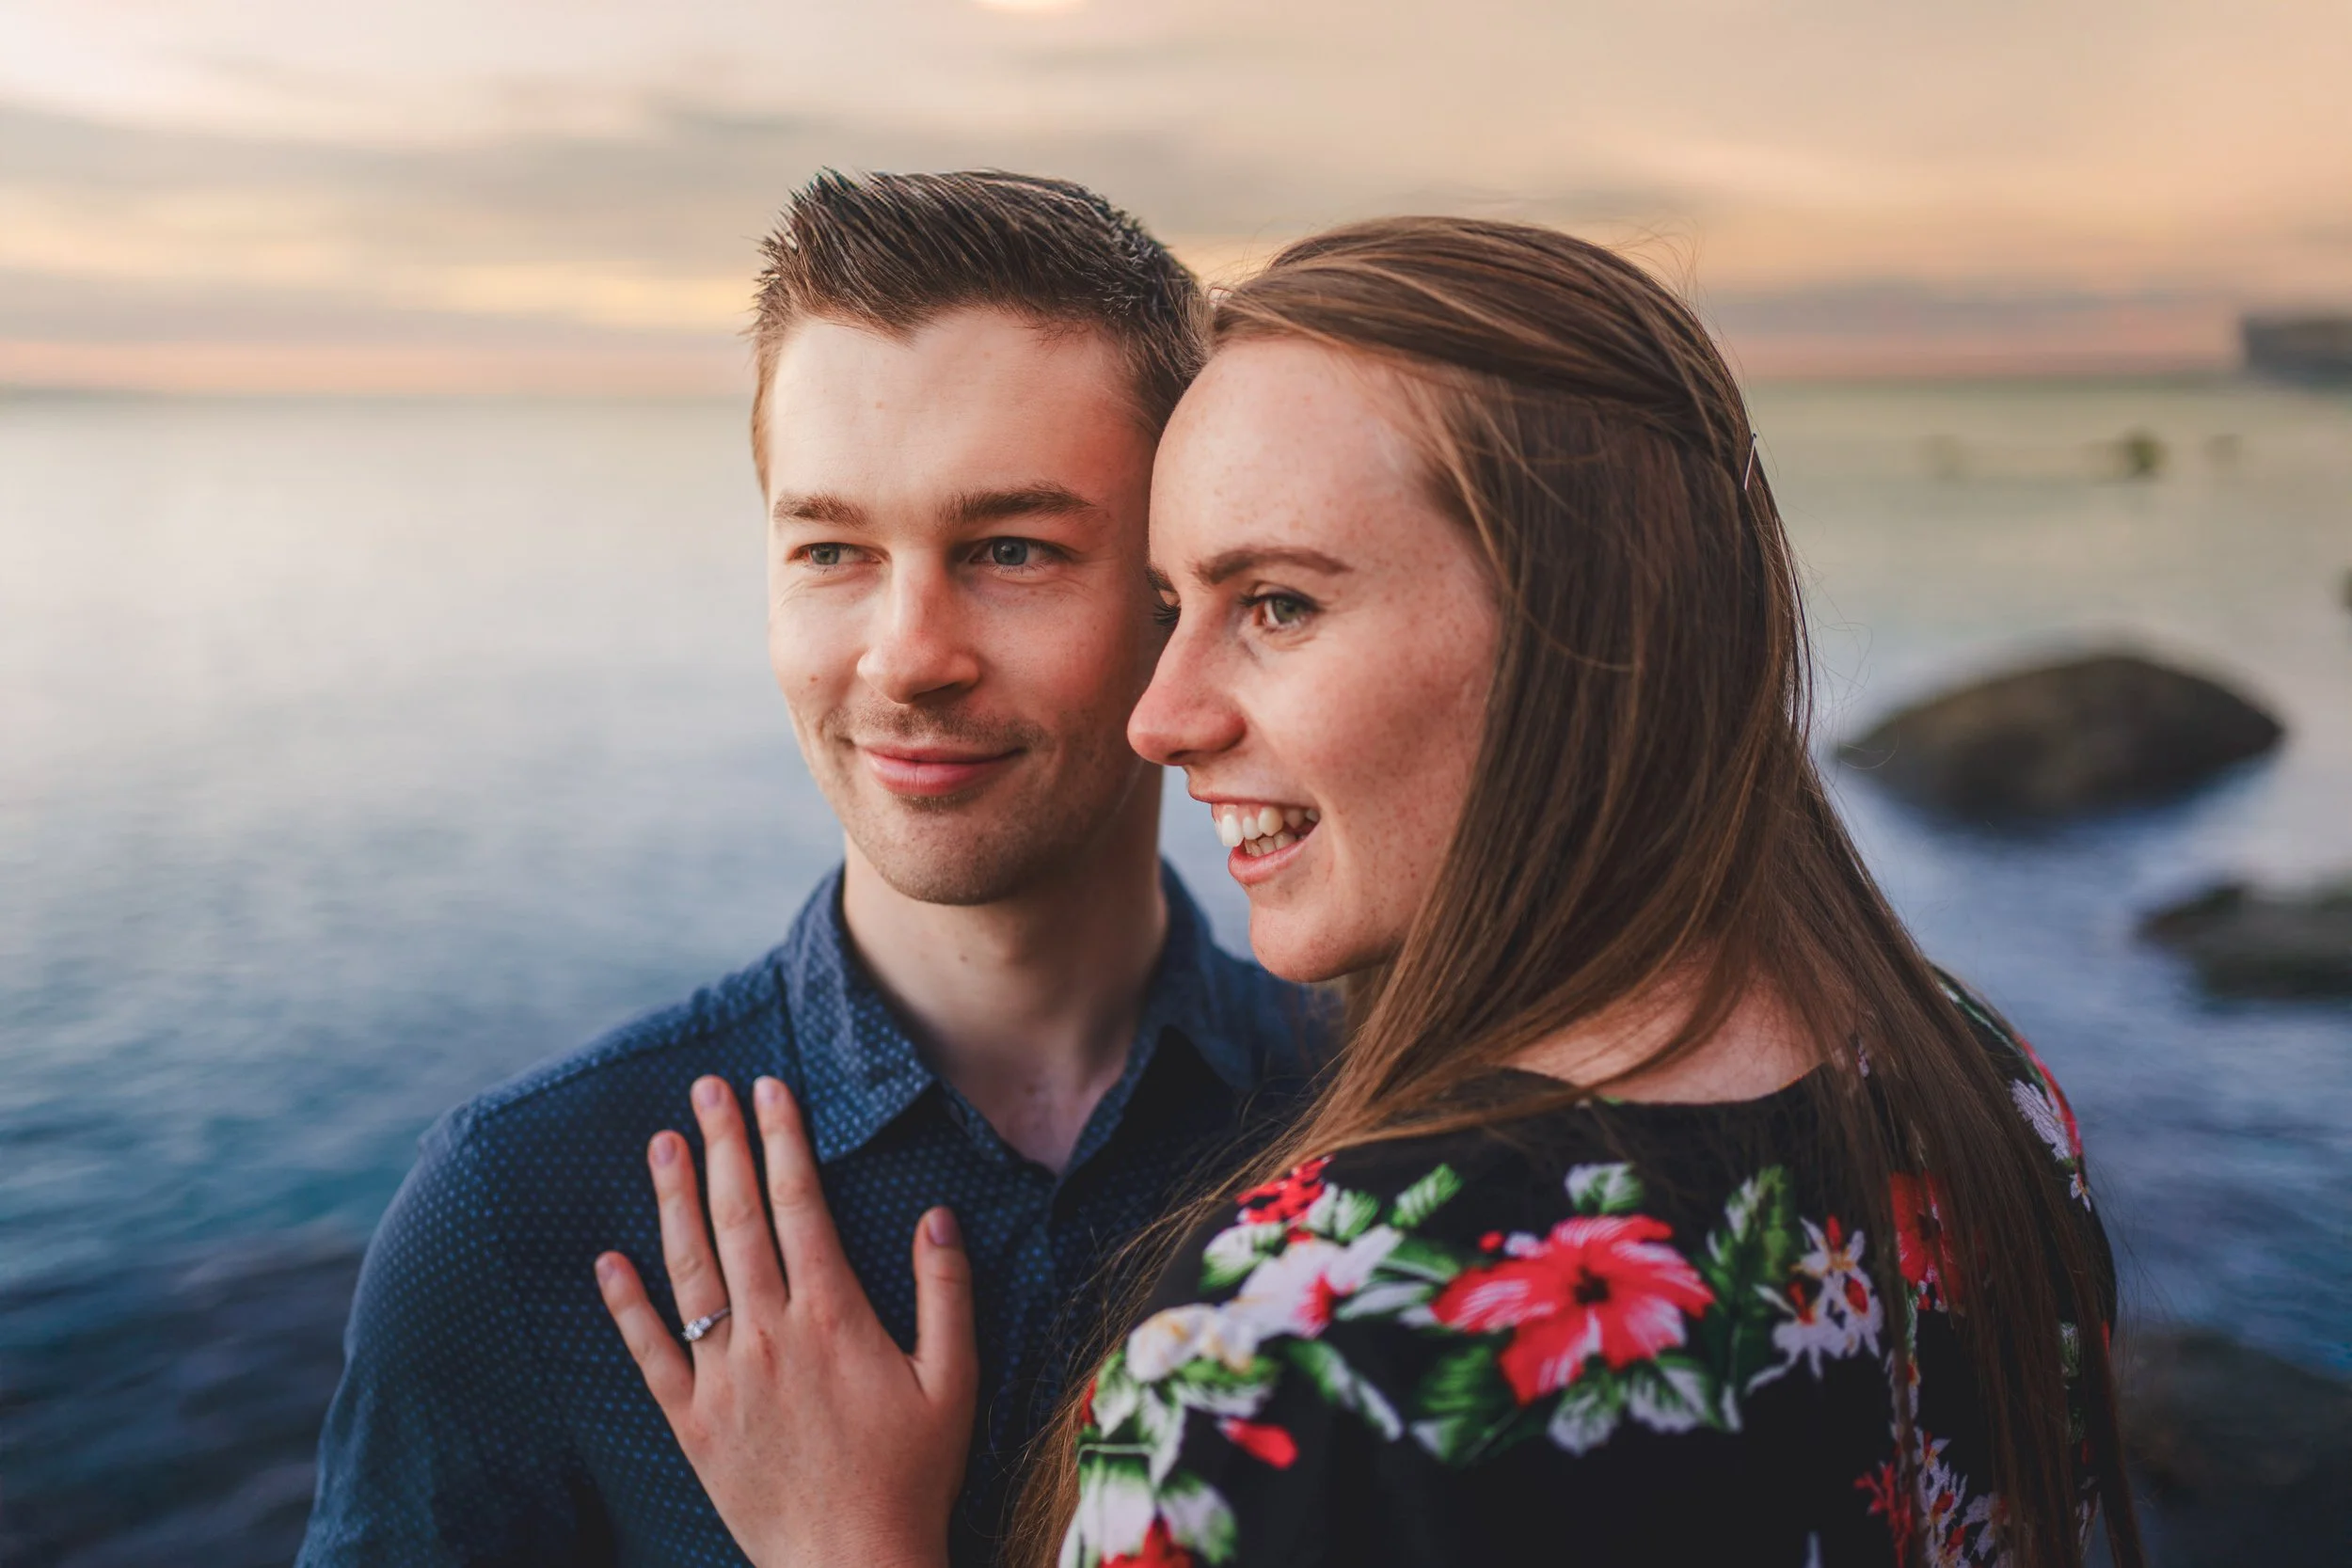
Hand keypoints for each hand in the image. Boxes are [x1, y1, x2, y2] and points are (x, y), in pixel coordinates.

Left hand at [595, 1075, 975, 1567]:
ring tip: (662, 1144)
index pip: (802, 1205)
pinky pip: (650, 1352)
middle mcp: (771, 1334)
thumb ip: (947, 1295)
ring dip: (673, 1200)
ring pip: (691, 1270)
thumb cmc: (912, 1477)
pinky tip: (608, 1259)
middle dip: (723, 1146)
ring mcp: (725, 1377)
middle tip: (706, 1089)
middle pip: (739, 1219)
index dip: (783, 1141)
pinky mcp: (692, 1421)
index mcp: (835, 1318)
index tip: (770, 1090)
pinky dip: (626, 1303)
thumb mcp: (955, 1382)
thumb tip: (938, 1217)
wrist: (852, 1563)